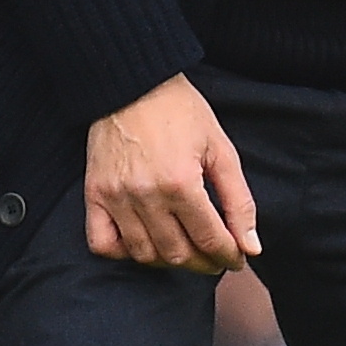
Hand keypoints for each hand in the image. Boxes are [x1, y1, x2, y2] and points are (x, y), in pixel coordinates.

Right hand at [86, 75, 259, 271]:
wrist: (133, 82)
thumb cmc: (180, 111)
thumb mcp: (220, 149)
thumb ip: (239, 200)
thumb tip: (251, 246)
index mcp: (181, 183)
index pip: (209, 239)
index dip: (229, 255)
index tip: (237, 257)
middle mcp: (146, 195)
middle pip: (178, 254)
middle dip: (204, 262)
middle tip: (215, 257)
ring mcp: (116, 197)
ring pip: (144, 255)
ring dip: (169, 261)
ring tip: (185, 250)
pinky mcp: (94, 194)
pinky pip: (102, 243)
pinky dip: (123, 252)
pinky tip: (144, 243)